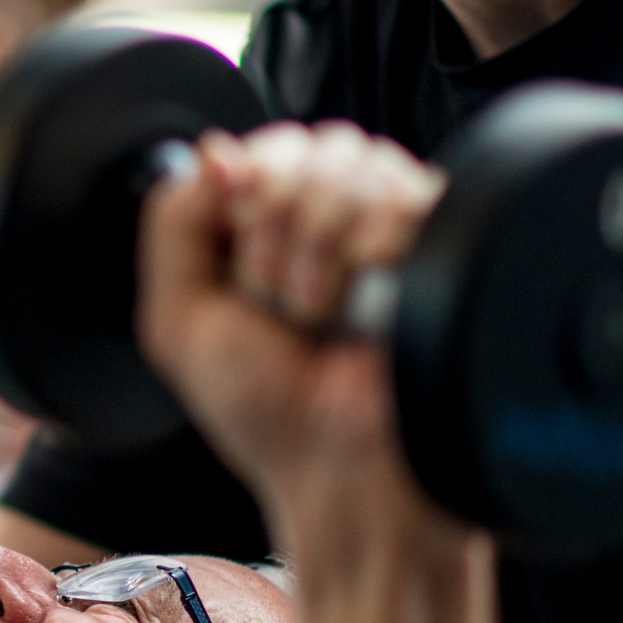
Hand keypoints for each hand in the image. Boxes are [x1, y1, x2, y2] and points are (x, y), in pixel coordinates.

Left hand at [138, 122, 445, 536]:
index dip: (243, 204)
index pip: (264, 147)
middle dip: (274, 234)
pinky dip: (369, 253)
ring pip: (351, 166)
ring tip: (323, 320)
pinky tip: (367, 310)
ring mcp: (399, 228)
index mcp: (282, 225)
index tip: (243, 275)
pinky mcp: (447, 246)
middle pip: (307, 147)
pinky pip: (405, 194)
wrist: (343, 475)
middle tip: (283, 309)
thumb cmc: (271, 414)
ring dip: (317, 255)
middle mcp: (344, 218)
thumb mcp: (181, 319)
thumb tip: (215, 150)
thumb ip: (174, 223)